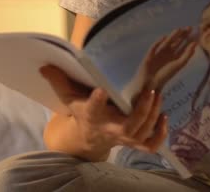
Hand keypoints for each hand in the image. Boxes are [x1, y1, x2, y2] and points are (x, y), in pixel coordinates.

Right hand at [40, 65, 167, 160]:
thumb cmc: (82, 112)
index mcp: (93, 116)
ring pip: (143, 133)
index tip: (101, 89)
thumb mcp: (69, 97)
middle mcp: (111, 129)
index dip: (96, 101)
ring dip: (153, 115)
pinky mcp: (135, 142)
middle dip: (142, 110)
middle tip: (149, 90)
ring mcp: (125, 139)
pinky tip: (165, 118)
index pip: (93, 110)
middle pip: (129, 127)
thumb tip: (45, 64)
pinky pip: (151, 145)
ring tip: (157, 95)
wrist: (89, 138)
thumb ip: (59, 81)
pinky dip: (160, 135)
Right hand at [137, 27, 197, 90]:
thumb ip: (187, 55)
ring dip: (173, 36)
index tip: (197, 33)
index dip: (190, 40)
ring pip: (167, 42)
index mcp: (176, 58)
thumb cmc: (166, 75)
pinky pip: (155, 46)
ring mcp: (160, 53)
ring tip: (179, 29)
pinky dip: (159, 42)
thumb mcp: (179, 64)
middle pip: (177, 42)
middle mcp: (169, 54)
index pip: (184, 46)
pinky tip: (164, 37)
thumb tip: (195, 43)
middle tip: (190, 28)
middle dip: (183, 35)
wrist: (151, 83)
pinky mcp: (150, 54)